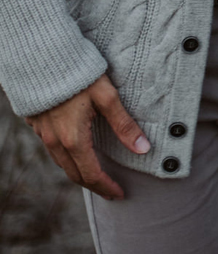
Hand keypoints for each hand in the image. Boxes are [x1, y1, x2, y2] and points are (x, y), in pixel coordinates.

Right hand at [25, 74, 148, 199]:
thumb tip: (143, 149)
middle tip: (111, 193)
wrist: (42, 60)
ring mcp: (44, 135)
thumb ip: (124, 125)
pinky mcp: (38, 126)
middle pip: (75, 174)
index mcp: (74, 139)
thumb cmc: (79, 76)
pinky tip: (77, 156)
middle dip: (94, 186)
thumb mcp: (107, 98)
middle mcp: (55, 142)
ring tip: (97, 178)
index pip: (92, 174)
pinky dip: (68, 161)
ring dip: (80, 174)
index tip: (121, 194)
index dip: (107, 186)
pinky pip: (53, 151)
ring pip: (62, 164)